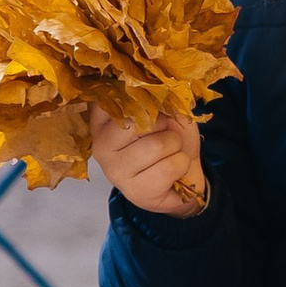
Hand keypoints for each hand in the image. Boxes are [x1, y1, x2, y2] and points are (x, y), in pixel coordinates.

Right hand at [91, 107, 205, 216]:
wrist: (184, 176)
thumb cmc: (170, 140)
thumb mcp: (168, 112)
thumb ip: (159, 101)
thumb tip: (164, 95)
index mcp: (103, 120)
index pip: (114, 96)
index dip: (142, 98)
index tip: (152, 106)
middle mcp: (100, 144)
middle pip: (138, 122)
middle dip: (165, 126)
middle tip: (166, 136)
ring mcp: (114, 170)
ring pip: (156, 145)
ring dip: (176, 147)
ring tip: (171, 153)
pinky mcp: (133, 191)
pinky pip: (169, 167)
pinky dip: (181, 165)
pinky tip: (173, 171)